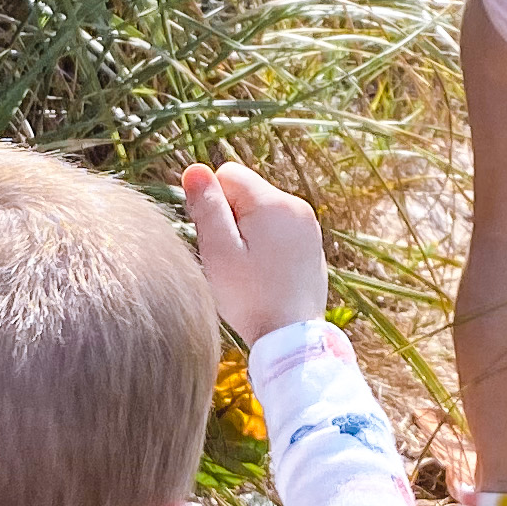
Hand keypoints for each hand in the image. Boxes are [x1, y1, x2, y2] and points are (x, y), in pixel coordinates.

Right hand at [184, 158, 327, 343]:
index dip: (213, 203)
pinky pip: (279, 230)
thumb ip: (207, 206)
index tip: (218, 238)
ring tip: (249, 269)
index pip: (228, 174)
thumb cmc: (250, 297)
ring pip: (261, 211)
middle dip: (231, 217)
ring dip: (248, 232)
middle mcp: (296, 206)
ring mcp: (309, 225)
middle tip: (233, 258)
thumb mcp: (219, 251)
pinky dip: (266, 245)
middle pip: (246, 192)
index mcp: (273, 202)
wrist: (291, 337)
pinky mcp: (312, 244)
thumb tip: (195, 168)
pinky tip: (265, 275)